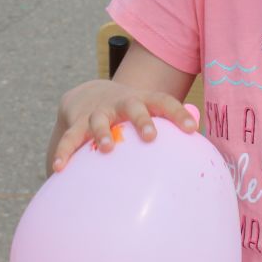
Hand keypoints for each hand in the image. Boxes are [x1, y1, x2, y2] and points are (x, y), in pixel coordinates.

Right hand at [47, 79, 195, 172]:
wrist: (91, 92)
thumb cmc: (132, 111)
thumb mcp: (150, 111)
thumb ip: (171, 128)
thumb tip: (202, 153)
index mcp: (144, 100)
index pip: (164, 102)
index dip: (178, 114)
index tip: (192, 130)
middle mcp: (122, 103)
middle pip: (134, 106)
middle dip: (142, 120)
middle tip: (151, 136)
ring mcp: (98, 112)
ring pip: (100, 120)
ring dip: (102, 133)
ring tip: (105, 149)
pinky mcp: (77, 123)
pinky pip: (70, 138)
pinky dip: (64, 152)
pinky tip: (59, 169)